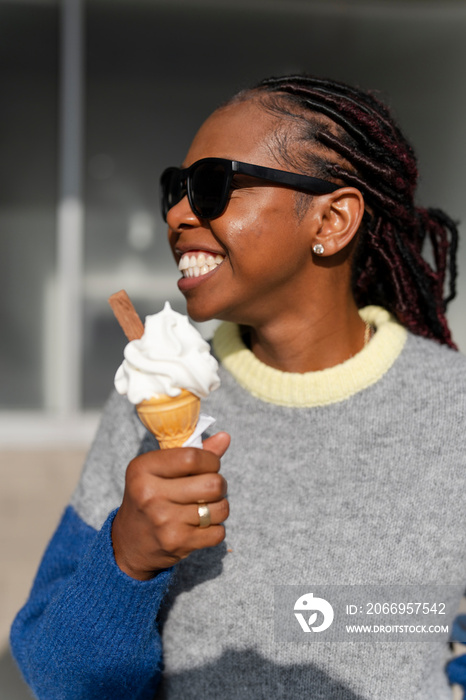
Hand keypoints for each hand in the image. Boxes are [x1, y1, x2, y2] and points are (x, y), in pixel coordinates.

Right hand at [111, 432, 229, 579]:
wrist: (129, 543)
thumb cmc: (149, 497)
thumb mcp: (160, 470)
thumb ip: (193, 453)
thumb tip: (225, 437)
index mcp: (143, 468)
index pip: (193, 457)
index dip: (211, 460)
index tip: (209, 466)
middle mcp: (150, 494)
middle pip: (212, 483)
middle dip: (220, 484)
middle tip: (211, 488)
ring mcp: (163, 521)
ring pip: (220, 509)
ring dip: (219, 507)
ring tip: (206, 507)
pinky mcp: (176, 543)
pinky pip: (218, 532)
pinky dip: (215, 529)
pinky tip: (200, 526)